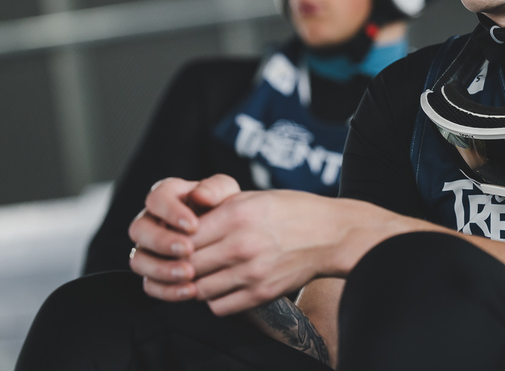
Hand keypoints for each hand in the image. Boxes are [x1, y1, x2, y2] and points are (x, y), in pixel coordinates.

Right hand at [128, 174, 240, 300]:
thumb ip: (215, 188)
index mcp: (166, 197)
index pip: (156, 199)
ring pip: (139, 260)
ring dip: (162, 269)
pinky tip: (190, 291)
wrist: (233, 236)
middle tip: (188, 250)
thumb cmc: (227, 208)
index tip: (193, 225)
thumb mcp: (227, 194)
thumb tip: (200, 196)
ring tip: (189, 274)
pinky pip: (150, 285)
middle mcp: (151, 222)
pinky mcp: (154, 274)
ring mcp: (149, 250)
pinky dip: (167, 290)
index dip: (170, 212)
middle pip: (139, 230)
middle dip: (162, 242)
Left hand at [188, 191, 397, 315]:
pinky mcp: (261, 294)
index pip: (183, 237)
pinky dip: (214, 300)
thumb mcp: (253, 197)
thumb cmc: (291, 211)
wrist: (331, 235)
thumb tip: (182, 222)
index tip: (175, 243)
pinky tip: (222, 286)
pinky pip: (219, 307)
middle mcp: (241, 245)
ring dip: (195, 285)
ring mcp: (251, 273)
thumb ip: (217, 208)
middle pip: (187, 266)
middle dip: (179, 266)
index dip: (173, 243)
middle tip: (181, 262)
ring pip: (199, 290)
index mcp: (236, 215)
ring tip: (201, 274)